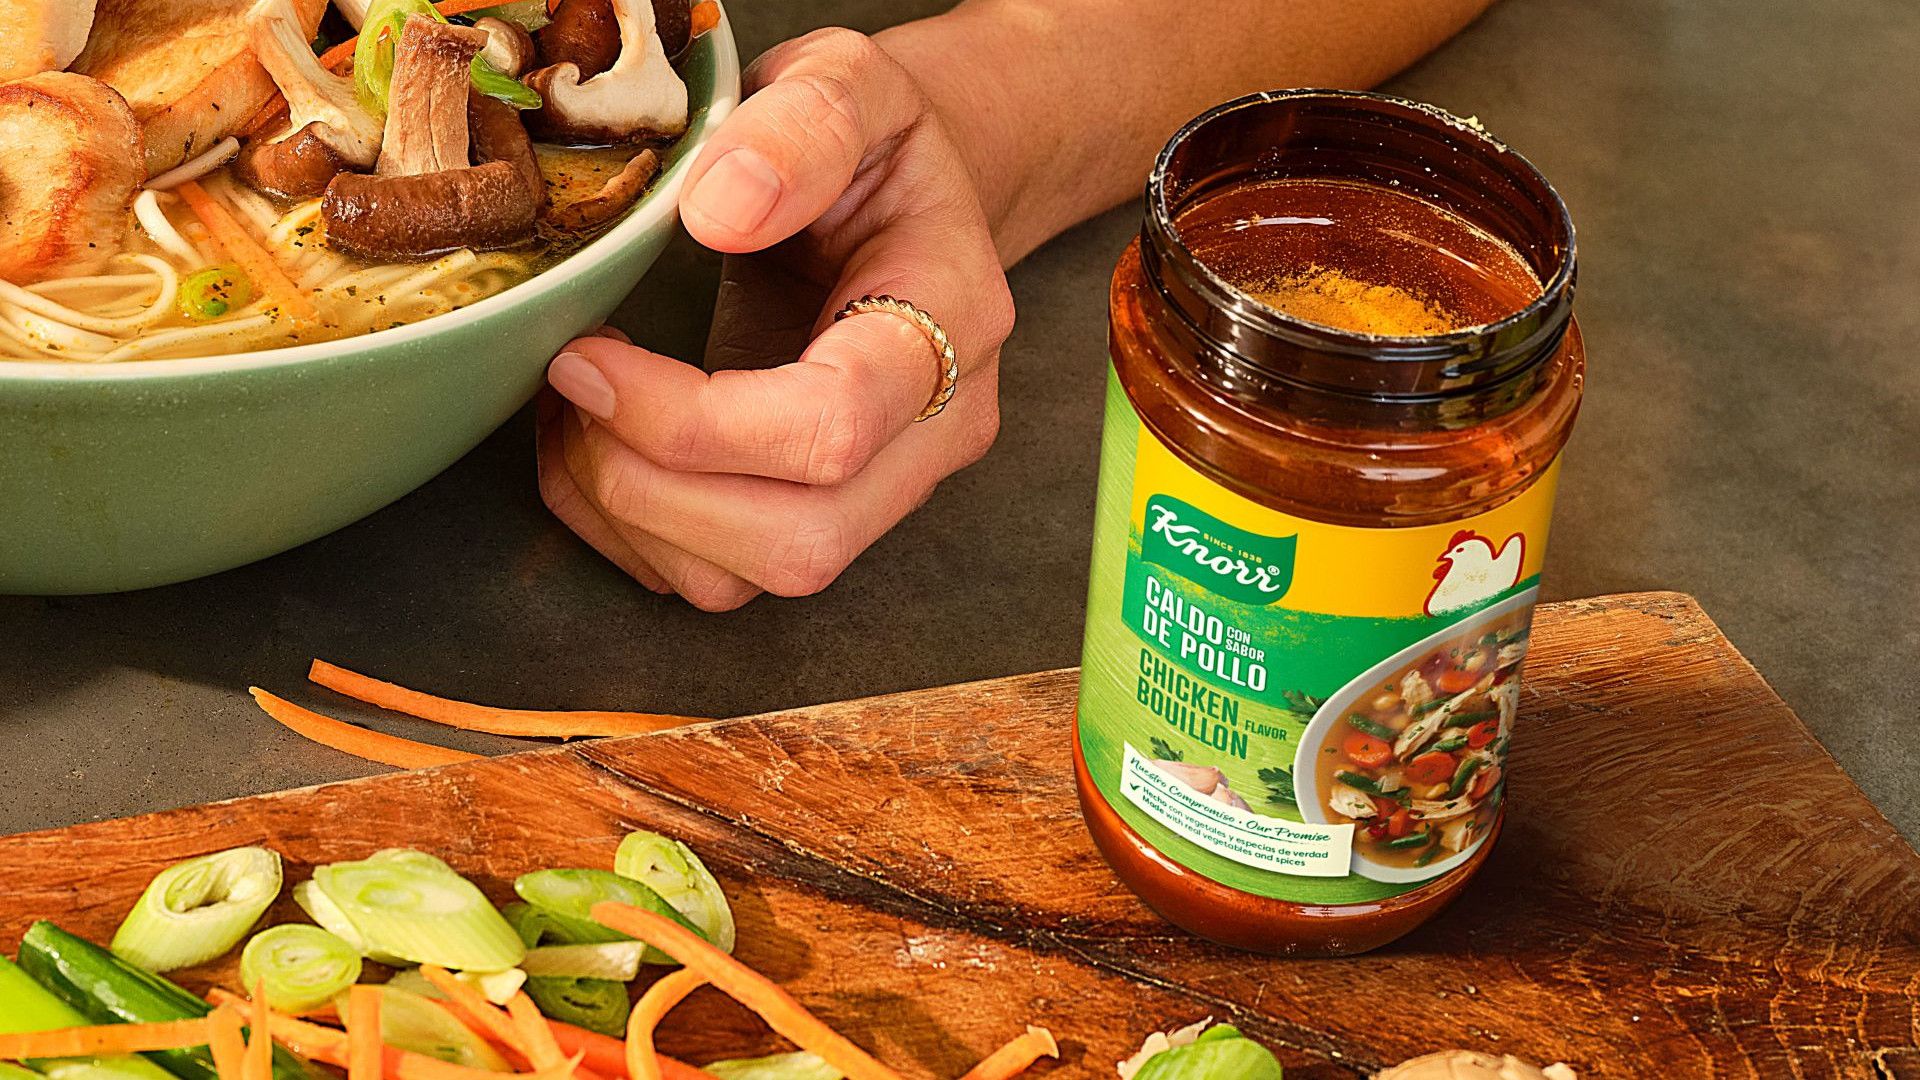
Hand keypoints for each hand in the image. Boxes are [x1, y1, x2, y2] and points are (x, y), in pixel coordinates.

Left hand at [538, 27, 1013, 609]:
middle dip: (649, 487)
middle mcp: (937, 432)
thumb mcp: (851, 82)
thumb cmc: (875, 145)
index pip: (832, 427)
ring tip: (574, 409)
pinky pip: (719, 582)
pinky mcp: (827, 517)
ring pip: (753, 580)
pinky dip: (627, 531)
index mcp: (953, 320)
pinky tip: (597, 444)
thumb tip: (721, 211)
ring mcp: (888, 491)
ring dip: (629, 514)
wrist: (910, 198)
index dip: (691, 420)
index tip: (588, 355)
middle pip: (800, 540)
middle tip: (571, 384)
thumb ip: (799, 126)